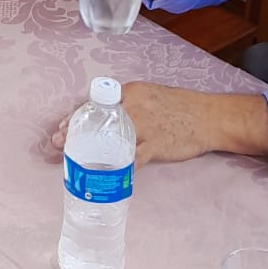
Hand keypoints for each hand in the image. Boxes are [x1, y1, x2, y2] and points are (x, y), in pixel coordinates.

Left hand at [50, 82, 212, 163]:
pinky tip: (107, 176)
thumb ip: (129, 104)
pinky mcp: (155, 145)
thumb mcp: (150, 96)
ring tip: (75, 161)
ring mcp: (145, 127)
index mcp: (131, 92)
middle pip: (97, 121)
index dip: (76, 116)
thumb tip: (108, 118)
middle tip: (59, 144)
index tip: (61, 127)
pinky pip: (132, 159)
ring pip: (110, 140)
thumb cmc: (180, 107)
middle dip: (75, 133)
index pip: (96, 103)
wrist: (208, 116)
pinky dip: (119, 169)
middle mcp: (134, 106)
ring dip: (90, 152)